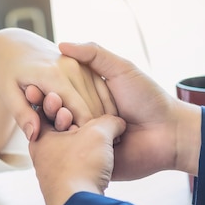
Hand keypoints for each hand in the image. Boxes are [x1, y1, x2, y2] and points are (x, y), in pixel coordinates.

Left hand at [0, 28, 116, 152]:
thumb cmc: (7, 72)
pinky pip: (103, 89)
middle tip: (99, 151)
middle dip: (97, 130)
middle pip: (94, 106)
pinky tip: (105, 124)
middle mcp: (72, 67)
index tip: (85, 151)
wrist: (14, 46)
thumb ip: (21, 114)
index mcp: (53, 75)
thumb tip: (34, 135)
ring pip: (102, 98)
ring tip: (105, 140)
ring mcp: (82, 64)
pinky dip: (106, 106)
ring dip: (105, 120)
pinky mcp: (87, 64)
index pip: (80, 111)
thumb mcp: (7, 92)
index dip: (85, 134)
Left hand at [29, 114, 125, 204]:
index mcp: (39, 138)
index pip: (45, 111)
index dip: (62, 102)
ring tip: (100, 144)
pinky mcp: (64, 190)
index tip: (75, 106)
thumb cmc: (81, 165)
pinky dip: (87, 163)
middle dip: (76, 124)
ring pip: (69, 151)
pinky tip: (101, 165)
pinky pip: (76, 169)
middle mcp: (41, 157)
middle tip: (90, 124)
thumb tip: (119, 123)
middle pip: (59, 131)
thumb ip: (110, 121)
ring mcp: (51, 176)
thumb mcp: (99, 132)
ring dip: (84, 146)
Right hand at [58, 42, 201, 177]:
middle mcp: (86, 118)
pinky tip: (66, 139)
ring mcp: (89, 140)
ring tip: (61, 119)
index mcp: (90, 97)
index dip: (47, 90)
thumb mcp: (122, 69)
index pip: (60, 92)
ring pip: (63, 135)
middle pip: (58, 113)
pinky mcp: (94, 160)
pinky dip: (70, 148)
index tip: (35, 87)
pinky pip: (76, 155)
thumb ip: (94, 55)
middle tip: (44, 104)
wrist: (169, 133)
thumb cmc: (149, 99)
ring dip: (59, 126)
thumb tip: (61, 45)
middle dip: (51, 109)